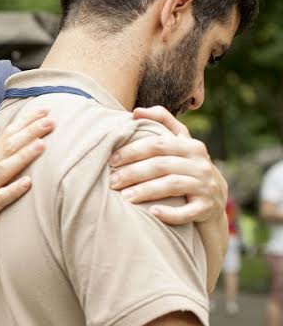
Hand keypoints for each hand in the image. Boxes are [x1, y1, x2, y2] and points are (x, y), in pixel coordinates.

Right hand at [0, 108, 53, 264]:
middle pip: (5, 148)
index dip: (22, 123)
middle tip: (50, 119)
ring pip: (3, 169)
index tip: (42, 110)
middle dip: (28, 132)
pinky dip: (13, 190)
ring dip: (22, 156)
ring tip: (42, 143)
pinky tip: (28, 183)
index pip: (3, 138)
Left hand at [108, 106, 225, 225]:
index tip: (111, 159)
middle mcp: (201, 164)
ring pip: (172, 185)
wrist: (213, 202)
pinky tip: (152, 213)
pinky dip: (170, 213)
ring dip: (145, 191)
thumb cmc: (187, 168)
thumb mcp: (180, 144)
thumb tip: (135, 112)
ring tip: (124, 197)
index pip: (158, 144)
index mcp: (191, 146)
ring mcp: (206, 186)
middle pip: (162, 164)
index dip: (133, 150)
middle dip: (133, 172)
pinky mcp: (208, 208)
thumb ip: (162, 122)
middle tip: (112, 181)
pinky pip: (187, 212)